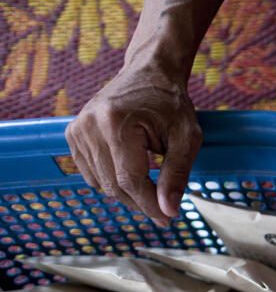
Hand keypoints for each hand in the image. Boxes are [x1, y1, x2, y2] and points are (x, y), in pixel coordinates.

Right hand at [65, 64, 201, 225]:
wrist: (149, 73)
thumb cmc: (172, 105)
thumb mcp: (186, 138)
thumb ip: (177, 175)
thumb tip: (168, 211)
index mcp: (116, 123)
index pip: (130, 180)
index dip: (149, 205)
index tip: (169, 219)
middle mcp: (89, 126)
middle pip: (114, 185)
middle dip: (141, 203)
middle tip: (166, 211)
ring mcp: (77, 130)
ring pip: (102, 184)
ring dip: (128, 194)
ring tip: (153, 189)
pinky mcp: (73, 134)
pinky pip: (91, 174)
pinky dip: (113, 182)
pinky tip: (133, 174)